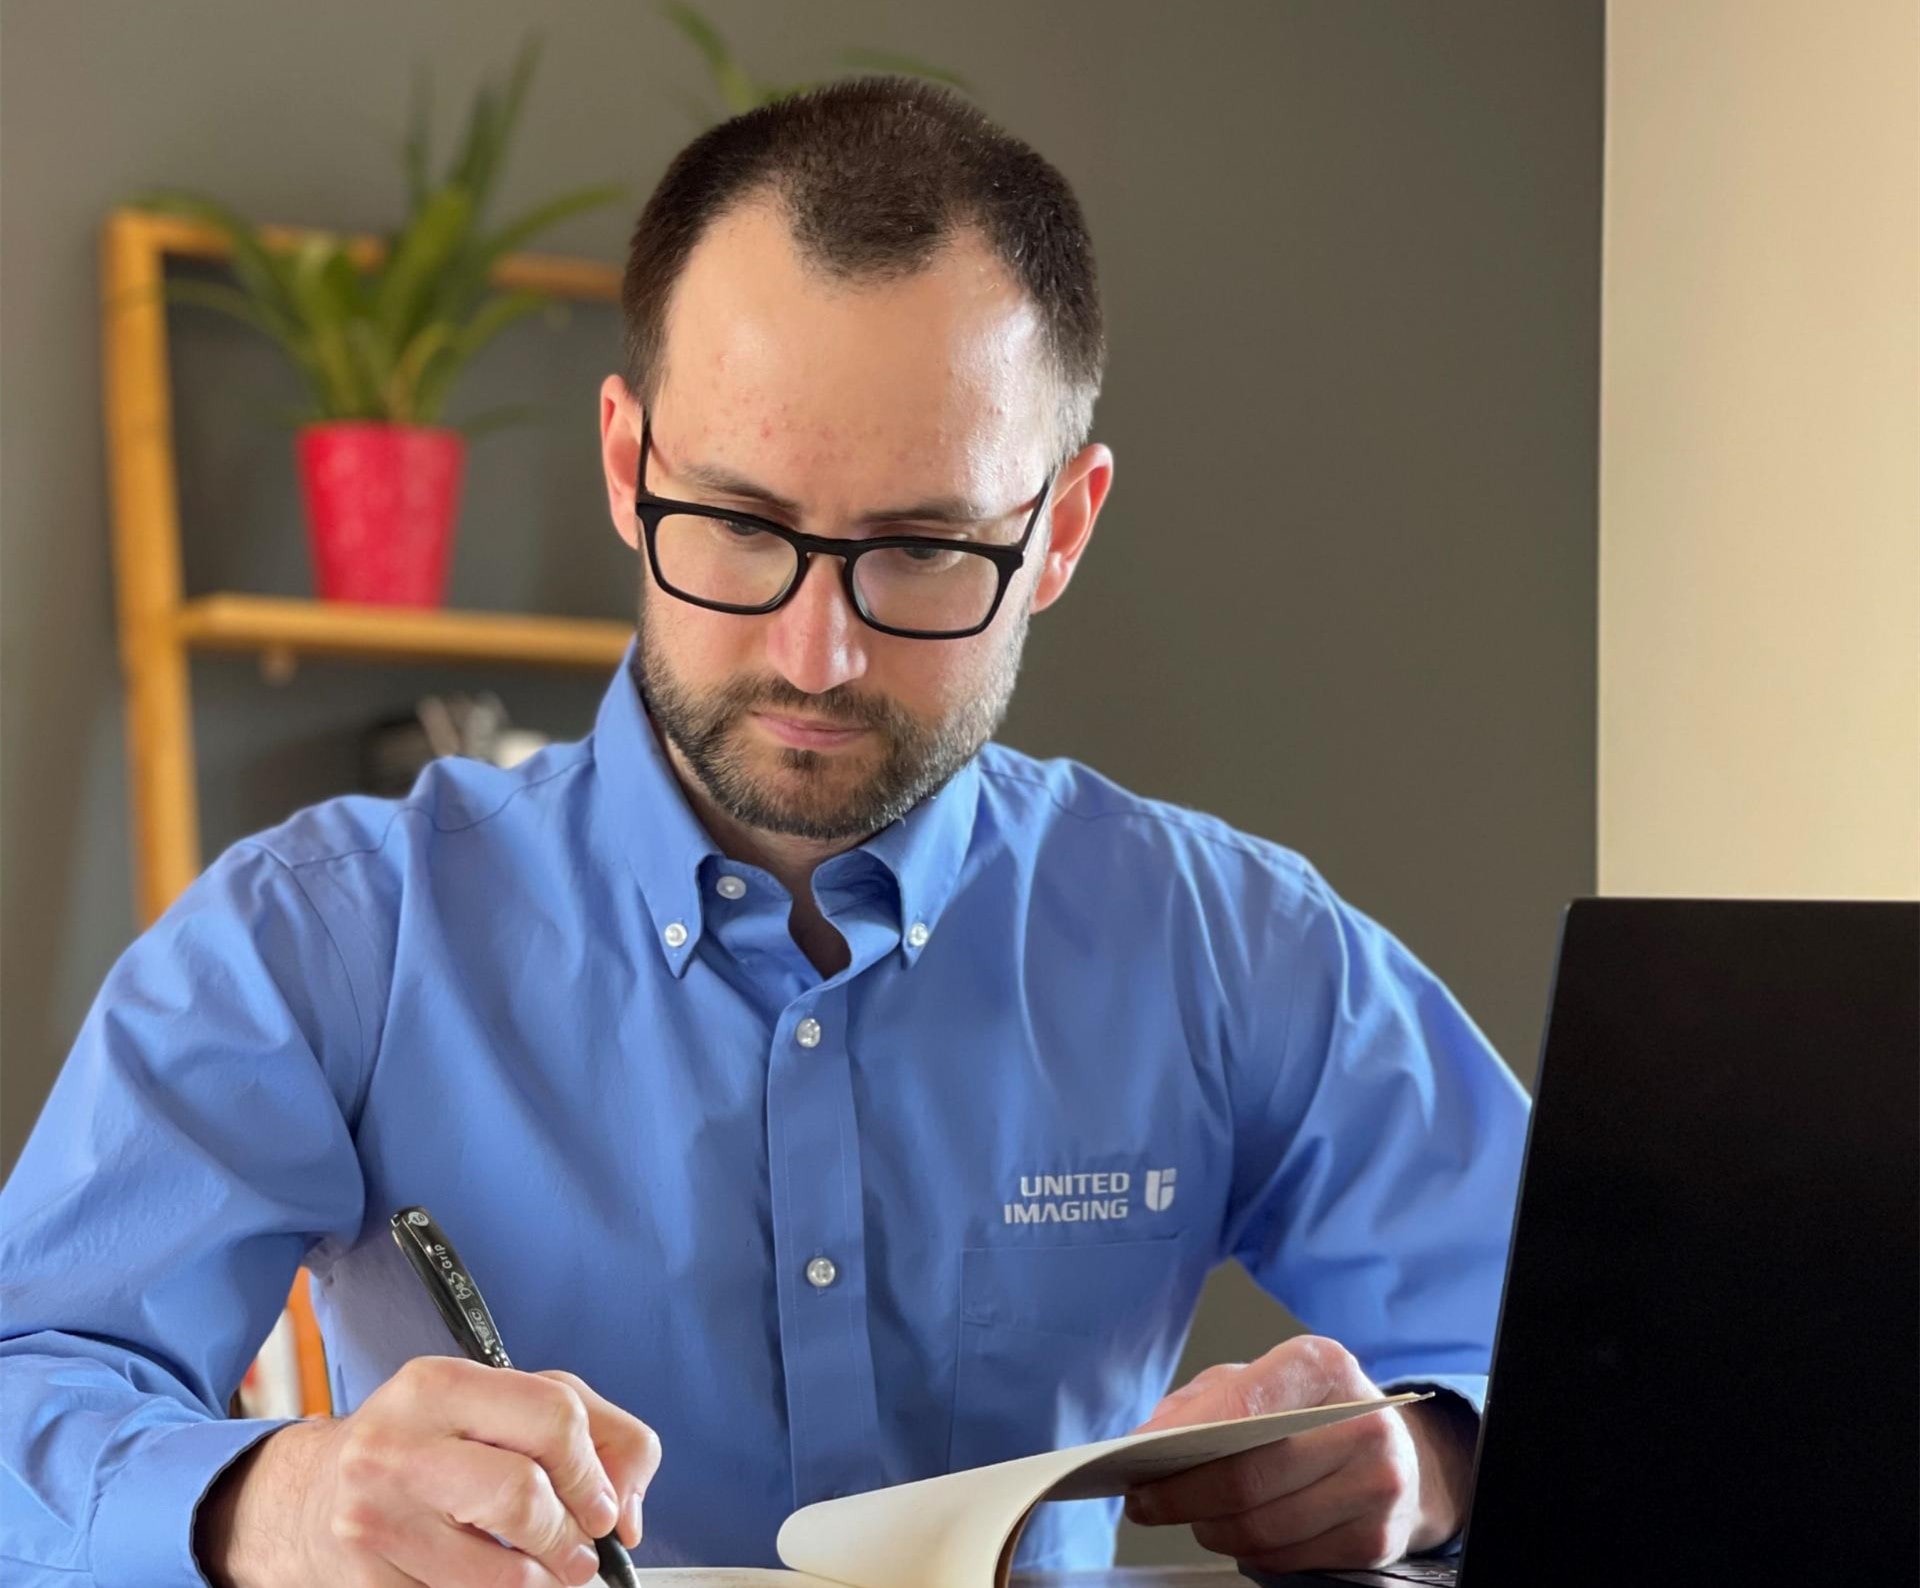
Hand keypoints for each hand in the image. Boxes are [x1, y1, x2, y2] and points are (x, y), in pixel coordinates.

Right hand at [197, 1357, 662, 1587]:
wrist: (308, 1495)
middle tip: (579, 1549)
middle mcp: (396, 1446)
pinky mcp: (366, 1582)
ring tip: (539, 1566)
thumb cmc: (424, 1443)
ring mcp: (373, 1519)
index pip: (553, 1417)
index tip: (605, 1504)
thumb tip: (631, 1508)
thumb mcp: (501, 1406)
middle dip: (570, 1536)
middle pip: (525, 1497)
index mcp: (439, 1385)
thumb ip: (592, 1431)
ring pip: (501, 1573)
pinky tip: (482, 1576)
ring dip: (539, 1580)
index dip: (595, 1472)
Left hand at [1123, 1335, 1474, 1574]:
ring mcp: (1376, 1486)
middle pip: (1247, 1477)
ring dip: (1209, 1527)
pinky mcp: (1376, 1540)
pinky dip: (1247, 1550)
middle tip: (1142, 1501)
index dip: (1184, 1435)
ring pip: (1262, 1527)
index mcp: (1324, 1366)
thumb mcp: (1258, 1380)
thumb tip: (1148, 1438)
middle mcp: (1361, 1423)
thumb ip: (1202, 1402)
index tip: (1137, 1455)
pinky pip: (1285, 1559)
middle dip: (1181, 1494)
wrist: (1395, 1453)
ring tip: (1186, 1515)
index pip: (1244, 1405)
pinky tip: (1232, 1530)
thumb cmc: (1307, 1411)